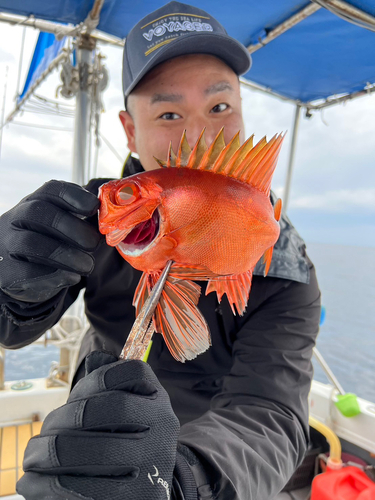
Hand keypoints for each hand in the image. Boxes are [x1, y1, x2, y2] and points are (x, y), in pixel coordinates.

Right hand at [0, 180, 100, 302]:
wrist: (18, 276)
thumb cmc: (49, 245)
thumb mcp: (63, 228)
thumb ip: (84, 220)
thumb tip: (114, 217)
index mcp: (34, 203)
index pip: (51, 190)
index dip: (74, 196)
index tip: (94, 208)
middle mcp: (15, 219)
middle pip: (39, 213)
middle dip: (72, 227)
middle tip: (93, 243)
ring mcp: (6, 245)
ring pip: (31, 243)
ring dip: (67, 255)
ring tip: (87, 265)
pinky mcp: (5, 272)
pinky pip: (27, 272)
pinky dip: (56, 275)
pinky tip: (72, 277)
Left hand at [17, 351, 179, 499]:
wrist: (148, 491)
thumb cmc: (127, 444)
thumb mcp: (129, 412)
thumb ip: (111, 386)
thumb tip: (96, 358)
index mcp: (158, 403)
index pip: (133, 373)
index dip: (96, 379)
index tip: (73, 395)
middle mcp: (163, 429)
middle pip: (112, 407)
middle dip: (66, 417)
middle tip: (43, 434)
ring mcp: (153, 466)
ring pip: (98, 450)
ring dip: (52, 452)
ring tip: (33, 458)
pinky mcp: (136, 498)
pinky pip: (87, 491)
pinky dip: (50, 487)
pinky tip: (35, 483)